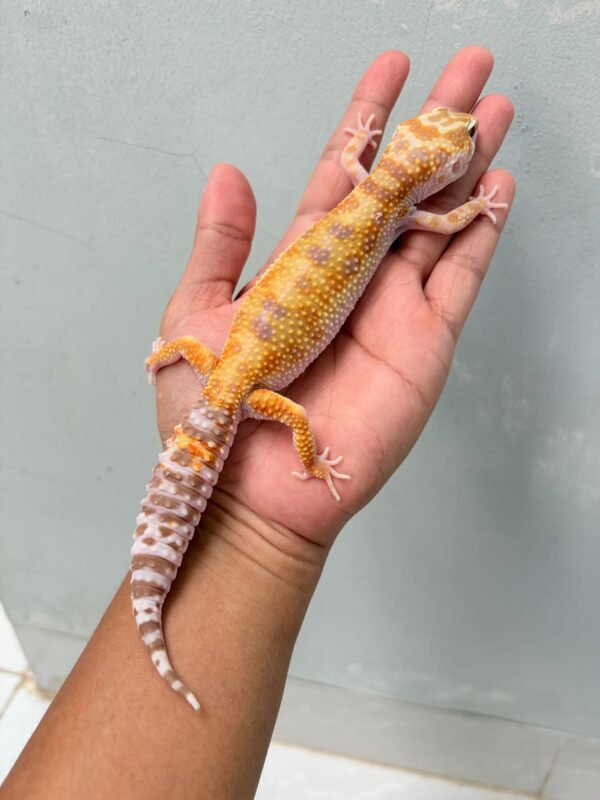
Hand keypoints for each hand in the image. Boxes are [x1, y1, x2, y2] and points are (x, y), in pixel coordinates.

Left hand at [154, 47, 513, 550]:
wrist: (253, 492)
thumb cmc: (215, 414)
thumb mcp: (197, 314)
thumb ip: (219, 245)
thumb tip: (228, 172)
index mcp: (302, 262)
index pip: (344, 175)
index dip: (368, 121)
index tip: (390, 68)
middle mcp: (354, 275)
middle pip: (403, 186)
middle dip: (434, 125)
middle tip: (468, 65)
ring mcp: (392, 305)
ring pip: (440, 219)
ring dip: (467, 164)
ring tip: (493, 110)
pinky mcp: (424, 341)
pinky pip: (460, 275)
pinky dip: (483, 232)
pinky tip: (498, 187)